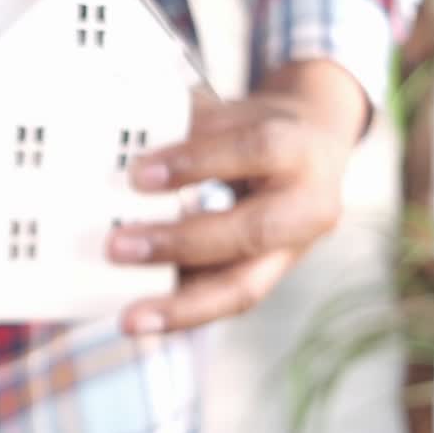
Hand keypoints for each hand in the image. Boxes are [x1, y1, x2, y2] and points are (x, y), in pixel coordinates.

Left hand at [107, 61, 369, 333]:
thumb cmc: (260, 128)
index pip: (253, 151)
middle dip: (180, 244)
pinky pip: (225, 302)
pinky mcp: (270, 278)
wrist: (316, 147)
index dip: (196, 162)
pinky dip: (182, 312)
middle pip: (250, 233)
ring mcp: (292, 251)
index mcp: (298, 150)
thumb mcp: (233, 113)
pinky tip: (142, 319)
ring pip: (243, 288)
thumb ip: (187, 128)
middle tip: (117, 247)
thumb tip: (122, 147)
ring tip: (129, 318)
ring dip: (181, 306)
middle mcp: (308, 207)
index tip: (138, 174)